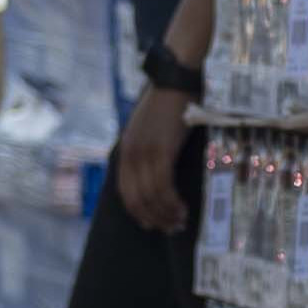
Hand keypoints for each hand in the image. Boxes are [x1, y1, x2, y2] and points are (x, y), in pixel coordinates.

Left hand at [110, 76, 198, 233]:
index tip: (152, 224)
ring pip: (150, 197)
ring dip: (165, 213)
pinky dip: (171, 203)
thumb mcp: (152, 131)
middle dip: (153, 218)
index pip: (125, 192)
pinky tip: (182, 208)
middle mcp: (130, 154)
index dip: (138, 212)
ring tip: (180, 221)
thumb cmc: (170, 104)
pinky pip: (162, 187)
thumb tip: (159, 175)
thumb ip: (150, 151)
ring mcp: (143, 153)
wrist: (176, 80)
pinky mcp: (160, 151)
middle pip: (136, 199)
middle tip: (170, 228)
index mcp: (126, 151)